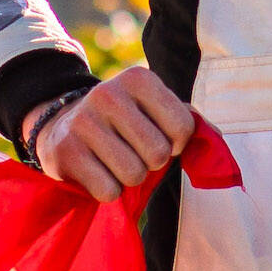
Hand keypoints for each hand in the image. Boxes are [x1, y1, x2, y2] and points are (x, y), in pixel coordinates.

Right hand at [29, 67, 195, 200]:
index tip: (159, 139)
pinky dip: (107, 191)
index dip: (176, 144)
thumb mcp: (151, 108)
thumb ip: (186, 119)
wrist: (58, 127)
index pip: (183, 127)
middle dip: (151, 163)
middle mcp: (108, 94)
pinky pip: (108, 190)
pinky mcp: (65, 151)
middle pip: (158, 154)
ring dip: (129, 178)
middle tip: (133, 152)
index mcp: (138, 79)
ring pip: (133, 175)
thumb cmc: (121, 123)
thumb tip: (213, 139)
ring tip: (114, 162)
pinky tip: (96, 172)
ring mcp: (84, 122)